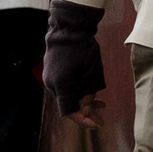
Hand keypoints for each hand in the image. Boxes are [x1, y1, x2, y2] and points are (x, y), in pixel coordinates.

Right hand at [44, 0, 106, 126]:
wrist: (68, 27)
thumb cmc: (82, 47)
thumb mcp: (92, 71)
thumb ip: (89, 92)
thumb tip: (86, 111)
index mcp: (61, 86)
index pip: (69, 112)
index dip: (83, 120)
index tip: (96, 124)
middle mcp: (52, 84)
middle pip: (68, 105)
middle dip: (86, 112)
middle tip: (101, 118)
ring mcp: (50, 78)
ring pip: (68, 96)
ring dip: (83, 101)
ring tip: (102, 104)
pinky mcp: (53, 72)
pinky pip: (65, 87)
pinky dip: (78, 91)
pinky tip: (90, 91)